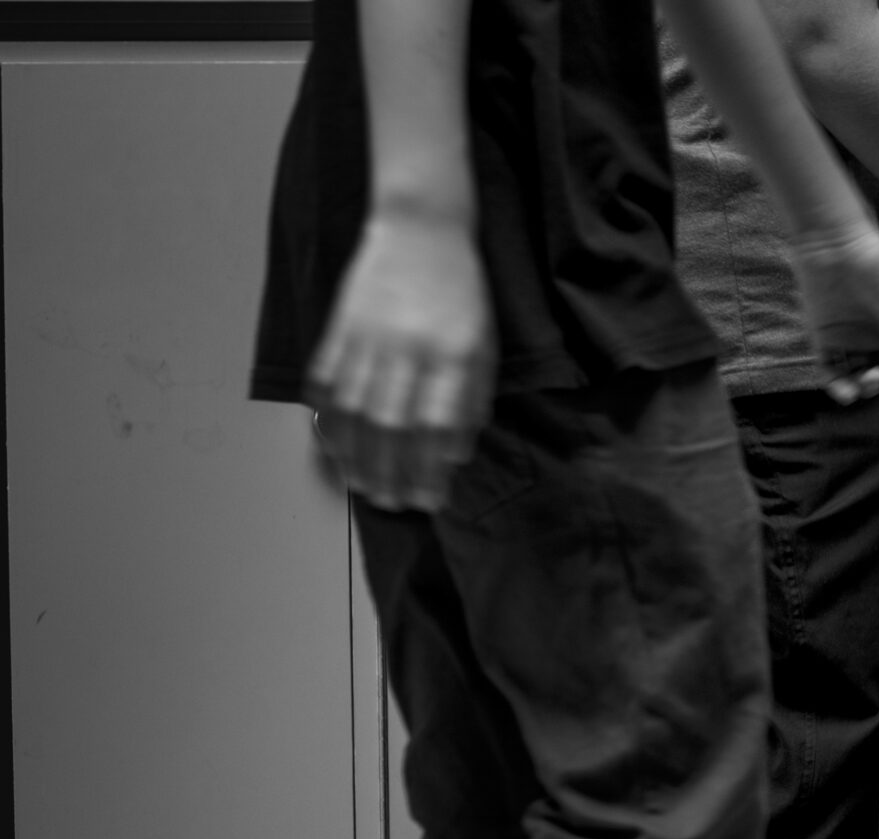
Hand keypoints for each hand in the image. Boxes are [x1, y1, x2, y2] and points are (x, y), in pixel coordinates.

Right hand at [307, 210, 494, 512]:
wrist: (421, 227)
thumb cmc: (462, 293)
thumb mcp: (484, 345)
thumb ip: (471, 400)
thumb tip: (454, 455)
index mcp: (453, 355)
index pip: (437, 426)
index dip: (430, 470)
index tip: (430, 500)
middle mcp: (408, 349)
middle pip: (390, 425)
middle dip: (389, 473)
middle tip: (391, 503)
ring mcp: (369, 336)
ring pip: (354, 409)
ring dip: (354, 456)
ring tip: (360, 485)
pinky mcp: (340, 325)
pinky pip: (326, 379)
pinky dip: (326, 415)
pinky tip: (332, 443)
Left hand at [783, 222, 878, 420]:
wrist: (836, 243)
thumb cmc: (878, 265)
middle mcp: (877, 338)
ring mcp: (849, 341)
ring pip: (861, 382)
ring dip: (869, 389)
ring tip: (872, 377)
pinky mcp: (822, 341)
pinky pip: (832, 376)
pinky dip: (841, 389)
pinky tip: (848, 390)